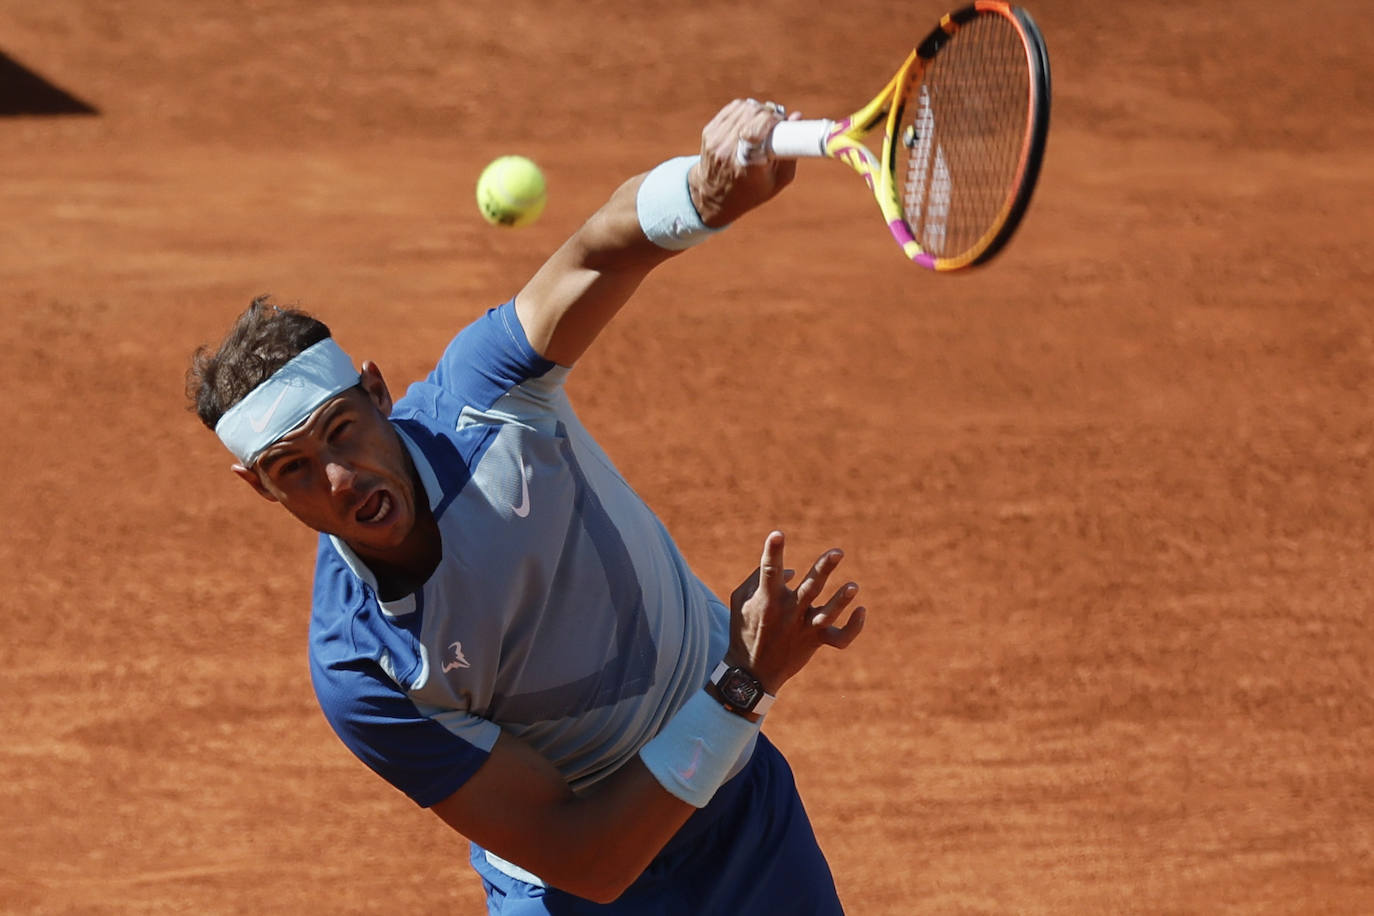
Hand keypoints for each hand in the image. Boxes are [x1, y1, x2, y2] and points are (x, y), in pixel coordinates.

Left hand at [688, 98, 800, 227]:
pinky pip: (733, 108)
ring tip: (765, 120)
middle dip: (769, 112)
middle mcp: (728, 152)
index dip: (772, 119)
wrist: (714, 196)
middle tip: (778, 121)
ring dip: (759, 109)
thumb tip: (797, 116)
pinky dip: (746, 108)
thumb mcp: (777, 181)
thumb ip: (792, 151)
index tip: (782, 122)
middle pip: (752, 115)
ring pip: (744, 107)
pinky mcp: (710, 132)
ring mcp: (716, 141)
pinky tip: (752, 119)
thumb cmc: (752, 190)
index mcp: (747, 167)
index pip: (756, 132)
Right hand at [726, 530, 866, 694]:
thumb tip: (792, 570)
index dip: (773, 551)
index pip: (769, 571)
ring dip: (841, 601)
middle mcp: (787, 612)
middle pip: (810, 588)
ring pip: (827, 615)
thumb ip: (758, 578)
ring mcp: (803, 628)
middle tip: (838, 552)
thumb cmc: (743, 631)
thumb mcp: (739, 601)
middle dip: (823, 569)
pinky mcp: (815, 641)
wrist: (751, 673)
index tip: (777, 535)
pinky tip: (861, 610)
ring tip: (853, 586)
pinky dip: (854, 627)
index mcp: (766, 599)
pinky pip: (840, 638)